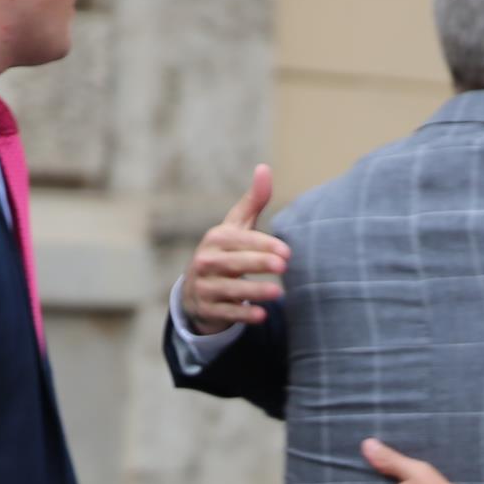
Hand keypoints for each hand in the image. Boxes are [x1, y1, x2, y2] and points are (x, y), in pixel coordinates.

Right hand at [180, 165, 288, 333]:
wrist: (197, 290)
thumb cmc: (226, 253)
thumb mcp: (236, 227)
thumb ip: (253, 201)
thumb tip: (265, 167)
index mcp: (216, 239)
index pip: (239, 240)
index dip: (262, 245)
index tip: (287, 252)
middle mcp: (206, 261)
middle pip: (233, 263)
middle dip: (258, 263)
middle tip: (284, 265)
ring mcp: (205, 287)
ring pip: (230, 289)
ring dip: (253, 291)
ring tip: (277, 292)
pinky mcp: (208, 309)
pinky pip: (226, 312)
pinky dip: (242, 316)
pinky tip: (262, 316)